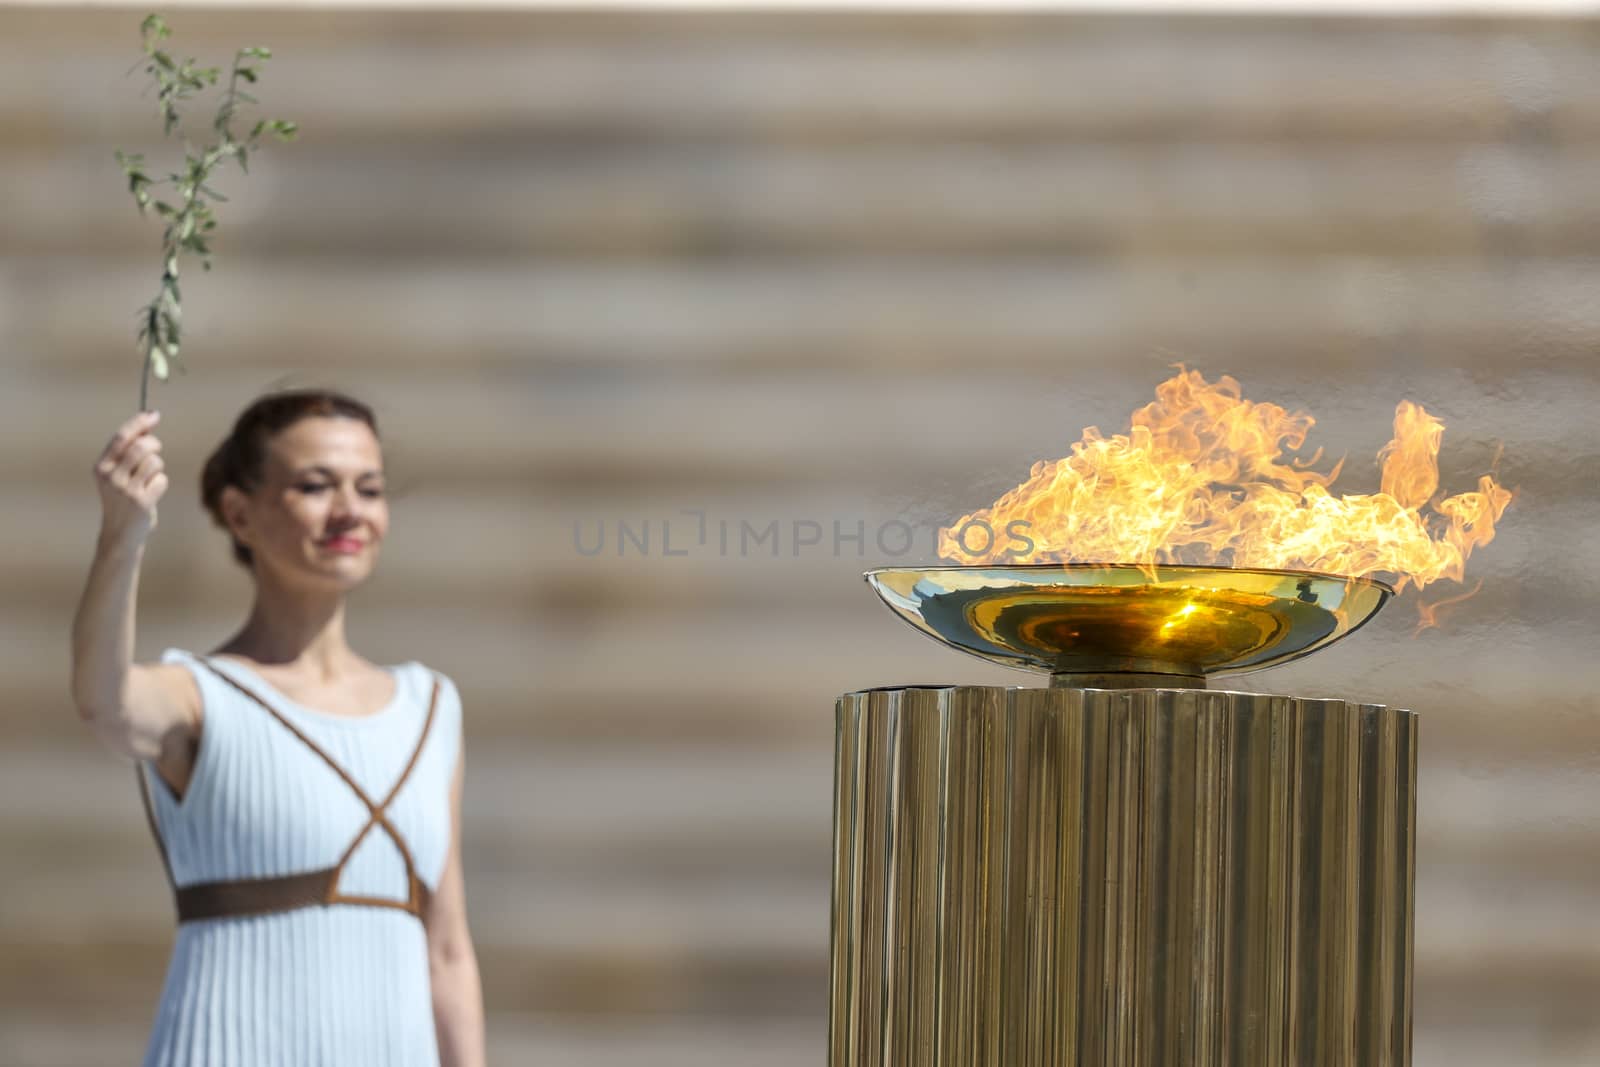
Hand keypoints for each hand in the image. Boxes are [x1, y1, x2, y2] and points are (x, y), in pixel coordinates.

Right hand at [94, 410, 167, 542]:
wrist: (120, 533)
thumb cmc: (122, 499)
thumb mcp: (117, 475)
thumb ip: (127, 453)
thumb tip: (147, 426)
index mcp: (101, 467)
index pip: (121, 437)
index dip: (139, 423)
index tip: (154, 414)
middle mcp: (110, 477)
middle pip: (141, 446)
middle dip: (154, 444)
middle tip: (156, 450)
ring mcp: (125, 490)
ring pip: (154, 461)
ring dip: (157, 467)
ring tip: (149, 479)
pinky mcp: (141, 501)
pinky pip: (161, 479)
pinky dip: (161, 483)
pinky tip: (152, 494)